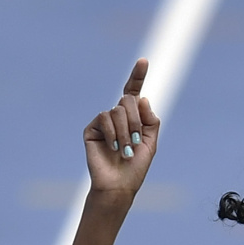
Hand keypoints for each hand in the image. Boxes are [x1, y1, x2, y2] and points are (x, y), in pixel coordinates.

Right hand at [82, 58, 159, 194]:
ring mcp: (104, 122)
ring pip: (117, 110)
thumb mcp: (151, 142)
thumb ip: (150, 120)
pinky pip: (104, 118)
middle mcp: (118, 116)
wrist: (119, 184)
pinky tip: (114, 147)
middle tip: (136, 142)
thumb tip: (141, 98)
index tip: (144, 60)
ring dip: (126, 132)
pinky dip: (113, 133)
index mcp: (133, 118)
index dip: (138, 76)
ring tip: (126, 150)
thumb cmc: (136, 166)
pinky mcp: (92, 128)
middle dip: (136, 121)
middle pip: (128, 100)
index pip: (134, 92)